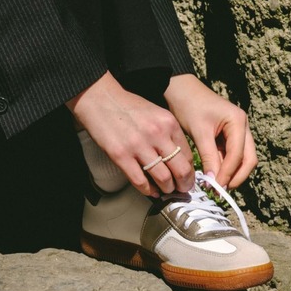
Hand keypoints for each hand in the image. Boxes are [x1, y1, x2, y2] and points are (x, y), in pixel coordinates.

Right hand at [67, 71, 194, 196]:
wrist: (100, 99)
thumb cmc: (127, 107)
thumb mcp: (156, 113)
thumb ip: (167, 133)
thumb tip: (176, 158)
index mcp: (169, 123)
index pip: (188, 155)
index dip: (190, 171)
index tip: (188, 178)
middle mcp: (157, 134)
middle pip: (180, 169)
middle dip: (184, 184)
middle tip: (182, 190)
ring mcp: (138, 146)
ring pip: (163, 178)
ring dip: (167, 189)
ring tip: (165, 191)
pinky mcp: (121, 155)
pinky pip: (140, 181)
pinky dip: (148, 191)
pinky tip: (151, 191)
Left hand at [164, 74, 256, 188]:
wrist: (180, 90)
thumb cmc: (189, 106)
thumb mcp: (199, 132)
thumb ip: (208, 157)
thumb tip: (213, 181)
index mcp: (238, 122)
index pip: (238, 155)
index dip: (228, 173)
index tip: (216, 188)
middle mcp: (242, 127)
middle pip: (248, 159)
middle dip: (236, 176)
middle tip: (221, 191)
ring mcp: (237, 131)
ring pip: (241, 159)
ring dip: (230, 173)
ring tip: (215, 186)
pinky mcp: (228, 136)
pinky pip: (230, 155)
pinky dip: (223, 167)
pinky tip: (212, 176)